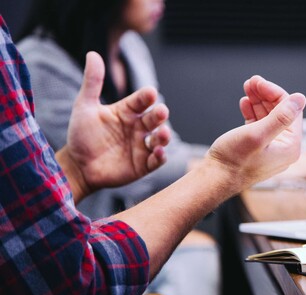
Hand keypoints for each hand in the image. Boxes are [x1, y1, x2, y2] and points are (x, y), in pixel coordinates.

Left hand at [56, 52, 170, 201]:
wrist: (77, 166)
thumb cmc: (81, 135)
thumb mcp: (84, 106)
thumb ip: (92, 82)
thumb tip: (93, 53)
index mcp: (127, 111)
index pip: (141, 101)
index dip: (146, 97)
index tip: (150, 93)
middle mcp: (138, 127)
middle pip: (154, 118)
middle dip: (160, 115)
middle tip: (161, 112)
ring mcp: (142, 146)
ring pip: (160, 138)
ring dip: (164, 136)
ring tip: (162, 134)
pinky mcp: (143, 164)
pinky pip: (156, 160)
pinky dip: (160, 156)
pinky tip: (158, 152)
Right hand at [205, 75, 305, 189]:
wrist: (214, 179)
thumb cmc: (234, 161)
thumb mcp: (258, 134)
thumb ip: (280, 117)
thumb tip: (300, 99)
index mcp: (290, 147)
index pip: (290, 111)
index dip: (275, 93)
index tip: (258, 82)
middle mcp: (284, 149)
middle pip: (280, 112)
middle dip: (266, 95)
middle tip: (251, 81)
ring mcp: (271, 149)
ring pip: (268, 117)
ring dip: (258, 101)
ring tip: (247, 88)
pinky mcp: (257, 149)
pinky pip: (259, 125)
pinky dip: (253, 112)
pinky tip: (245, 103)